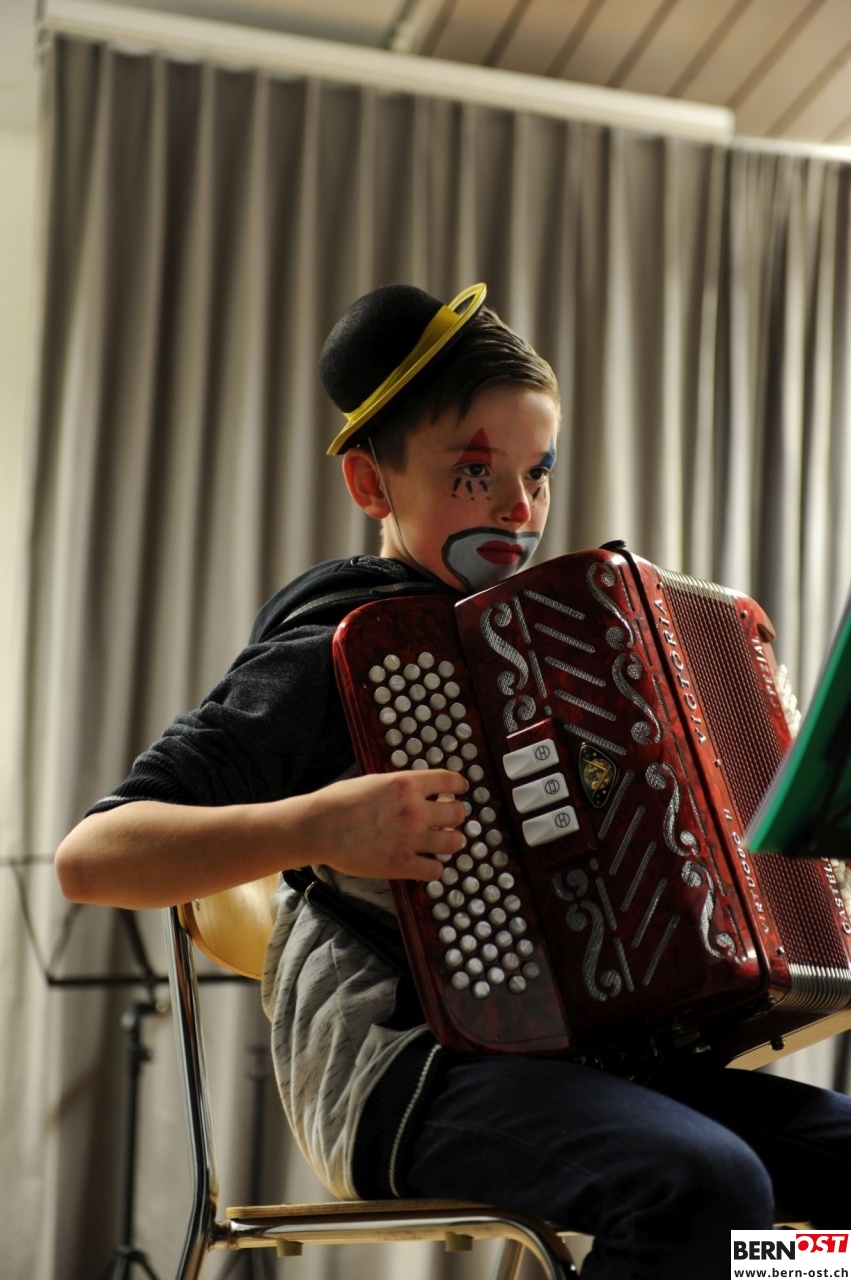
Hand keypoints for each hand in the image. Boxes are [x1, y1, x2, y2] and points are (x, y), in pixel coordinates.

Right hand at [295, 769, 468, 881]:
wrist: (318, 827)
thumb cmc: (339, 802)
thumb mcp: (374, 781)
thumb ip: (400, 786)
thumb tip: (417, 789)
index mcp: (407, 785)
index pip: (450, 781)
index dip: (459, 785)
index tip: (461, 789)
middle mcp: (415, 811)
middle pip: (458, 813)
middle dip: (456, 815)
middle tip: (450, 819)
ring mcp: (411, 839)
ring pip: (454, 842)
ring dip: (450, 841)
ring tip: (443, 841)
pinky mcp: (402, 865)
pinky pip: (435, 870)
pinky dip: (434, 868)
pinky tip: (426, 863)